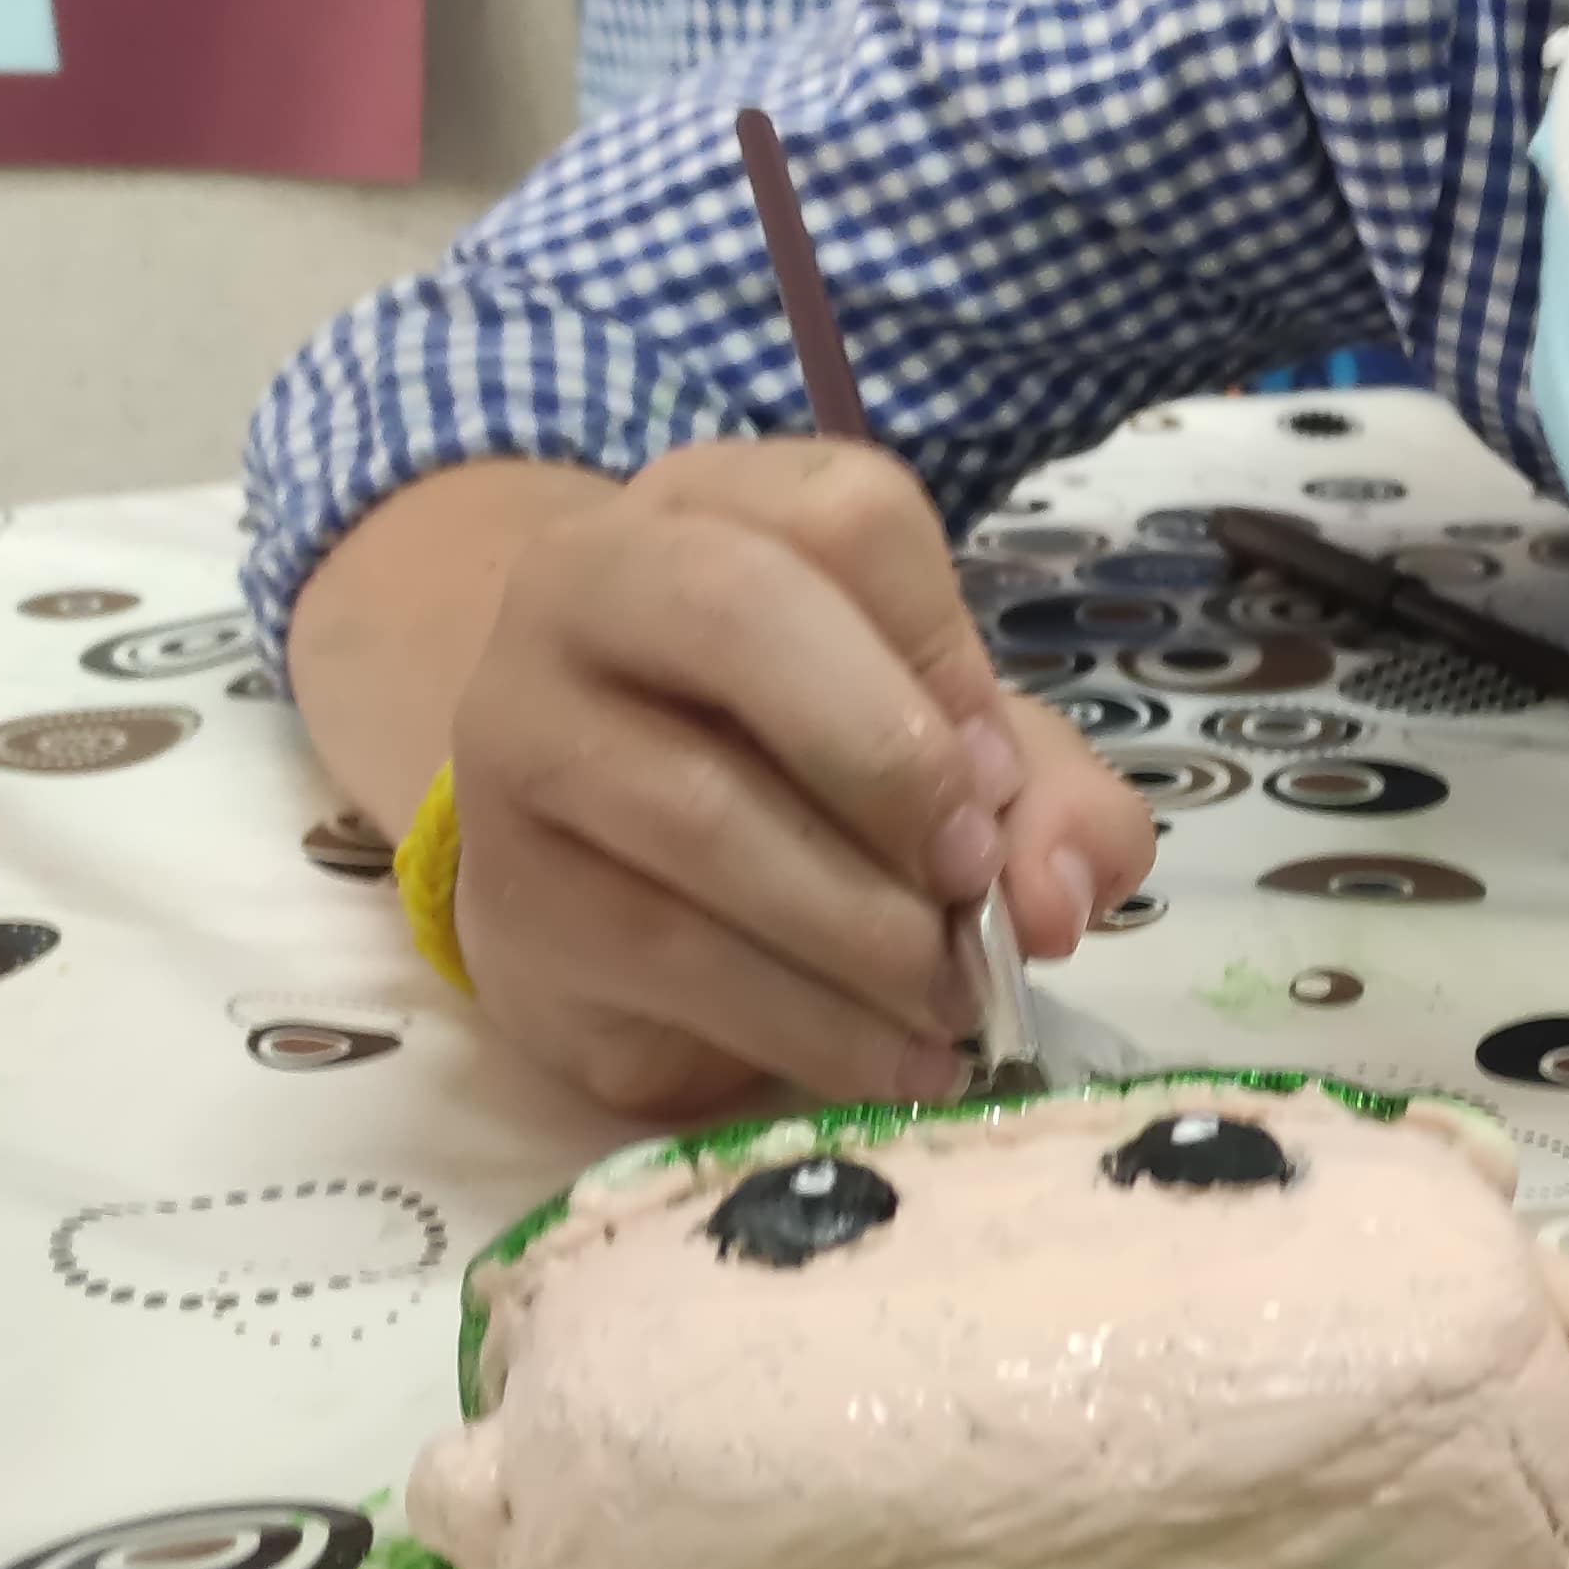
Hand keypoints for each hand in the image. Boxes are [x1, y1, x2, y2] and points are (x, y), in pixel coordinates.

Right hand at [443, 440, 1158, 1115]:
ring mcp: (520, 732)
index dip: (944, 653)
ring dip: (868, 930)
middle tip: (974, 881)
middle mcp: (586, 585)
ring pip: (701, 812)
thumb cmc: (801, 770)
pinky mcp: (512, 889)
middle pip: (740, 612)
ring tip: (954, 997)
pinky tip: (901, 1060)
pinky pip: (672, 955)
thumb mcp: (948, 747)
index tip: (994, 778)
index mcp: (718, 508)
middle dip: (892, 762)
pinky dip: (818, 1026)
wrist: (608, 871)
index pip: (846, 517)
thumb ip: (1045, 796)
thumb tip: (1057, 895)